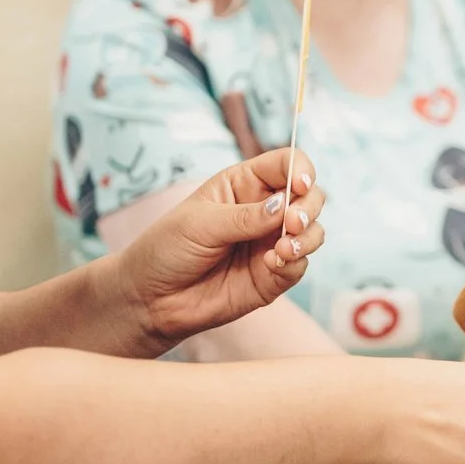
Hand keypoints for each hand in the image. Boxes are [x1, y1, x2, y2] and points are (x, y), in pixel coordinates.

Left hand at [112, 150, 325, 348]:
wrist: (151, 299)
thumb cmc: (167, 249)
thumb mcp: (200, 224)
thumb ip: (245, 216)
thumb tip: (285, 206)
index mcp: (244, 185)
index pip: (285, 164)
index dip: (300, 169)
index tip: (300, 185)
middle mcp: (264, 211)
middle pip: (309, 196)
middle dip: (309, 206)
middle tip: (292, 223)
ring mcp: (270, 243)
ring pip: (313, 231)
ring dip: (308, 237)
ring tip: (283, 248)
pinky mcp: (273, 275)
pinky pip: (300, 265)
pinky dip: (295, 263)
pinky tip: (272, 264)